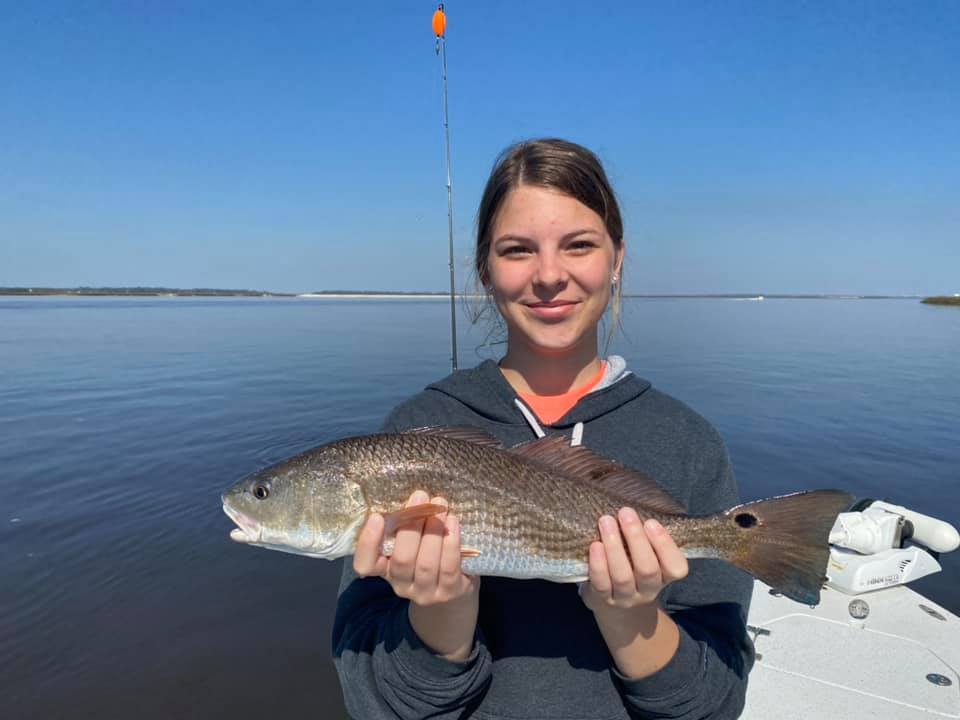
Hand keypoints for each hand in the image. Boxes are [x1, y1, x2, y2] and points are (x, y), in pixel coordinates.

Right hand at [353, 490, 478, 607]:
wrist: (454, 584)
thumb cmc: (426, 552)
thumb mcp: (410, 542)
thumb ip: (403, 527)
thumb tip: (408, 498)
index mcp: (385, 569)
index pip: (365, 564)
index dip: (368, 543)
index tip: (376, 517)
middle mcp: (401, 585)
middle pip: (402, 559)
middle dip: (411, 526)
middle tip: (420, 497)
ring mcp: (425, 593)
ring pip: (426, 563)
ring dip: (434, 530)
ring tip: (441, 507)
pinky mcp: (450, 592)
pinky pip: (449, 567)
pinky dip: (451, 543)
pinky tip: (453, 522)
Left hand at [580, 507, 687, 613]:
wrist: (613, 602)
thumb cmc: (631, 564)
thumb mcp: (646, 552)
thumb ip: (647, 535)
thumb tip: (638, 498)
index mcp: (665, 576)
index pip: (676, 567)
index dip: (665, 545)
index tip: (651, 522)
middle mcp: (648, 589)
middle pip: (647, 569)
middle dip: (636, 538)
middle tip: (626, 512)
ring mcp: (626, 597)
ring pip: (623, 576)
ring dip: (615, 546)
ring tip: (606, 521)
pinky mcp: (604, 599)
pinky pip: (602, 584)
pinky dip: (598, 564)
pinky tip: (595, 545)